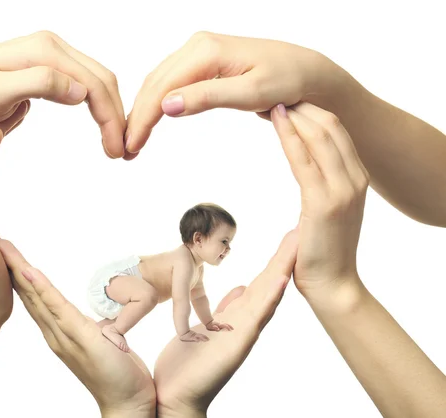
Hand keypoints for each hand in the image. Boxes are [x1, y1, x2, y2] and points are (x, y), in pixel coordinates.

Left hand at [0, 31, 125, 158]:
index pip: (93, 83)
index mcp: (44, 50)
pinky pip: (83, 85)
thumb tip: (82, 91)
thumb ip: (39, 84)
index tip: (116, 150)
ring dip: (110, 113)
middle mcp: (52, 46)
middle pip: (101, 79)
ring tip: (115, 144)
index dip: (110, 117)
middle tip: (122, 153)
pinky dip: (97, 107)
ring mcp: (51, 56)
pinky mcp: (47, 68)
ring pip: (96, 82)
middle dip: (117, 116)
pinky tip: (101, 126)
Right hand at [0, 239, 155, 416]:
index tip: (7, 253)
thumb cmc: (116, 372)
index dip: (20, 275)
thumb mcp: (100, 340)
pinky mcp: (81, 338)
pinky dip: (42, 289)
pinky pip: (58, 309)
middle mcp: (56, 334)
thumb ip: (89, 327)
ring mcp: (65, 337)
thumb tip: (91, 317)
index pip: (36, 298)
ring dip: (20, 272)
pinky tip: (29, 273)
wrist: (128, 402)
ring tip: (4, 249)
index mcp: (60, 332)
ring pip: (37, 298)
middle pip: (29, 295)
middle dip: (12, 268)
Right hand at [125, 31, 336, 154]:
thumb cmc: (286, 80)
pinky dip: (157, 103)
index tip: (130, 145)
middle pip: (154, 84)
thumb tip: (166, 105)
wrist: (306, 71)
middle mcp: (197, 46)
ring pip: (159, 83)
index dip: (143, 119)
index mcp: (205, 51)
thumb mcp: (250, 93)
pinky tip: (151, 121)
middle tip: (125, 149)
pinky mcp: (203, 62)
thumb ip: (208, 96)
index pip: (162, 88)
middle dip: (137, 117)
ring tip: (134, 140)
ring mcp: (199, 52)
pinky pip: (171, 82)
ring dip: (144, 111)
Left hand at [155, 230, 297, 416]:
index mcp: (236, 317)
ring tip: (298, 242)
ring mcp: (243, 333)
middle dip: (285, 256)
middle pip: (268, 283)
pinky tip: (281, 279)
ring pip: (267, 294)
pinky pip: (255, 315)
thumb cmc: (189, 366)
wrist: (177, 397)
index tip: (290, 236)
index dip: (275, 259)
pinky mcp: (236, 344)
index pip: (260, 282)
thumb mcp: (208, 327)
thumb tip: (240, 290)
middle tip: (302, 228)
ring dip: (282, 268)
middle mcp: (244, 323)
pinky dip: (269, 296)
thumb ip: (226, 309)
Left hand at [270, 102, 368, 299]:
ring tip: (271, 97)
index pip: (336, 131)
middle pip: (330, 125)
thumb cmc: (322, 250)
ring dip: (295, 113)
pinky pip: (304, 159)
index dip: (312, 110)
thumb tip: (305, 169)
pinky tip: (275, 119)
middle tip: (275, 90)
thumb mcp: (326, 209)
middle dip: (303, 104)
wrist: (333, 285)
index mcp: (357, 177)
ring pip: (320, 135)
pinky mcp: (323, 202)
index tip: (287, 97)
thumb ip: (321, 185)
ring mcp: (343, 189)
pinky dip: (289, 135)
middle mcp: (355, 178)